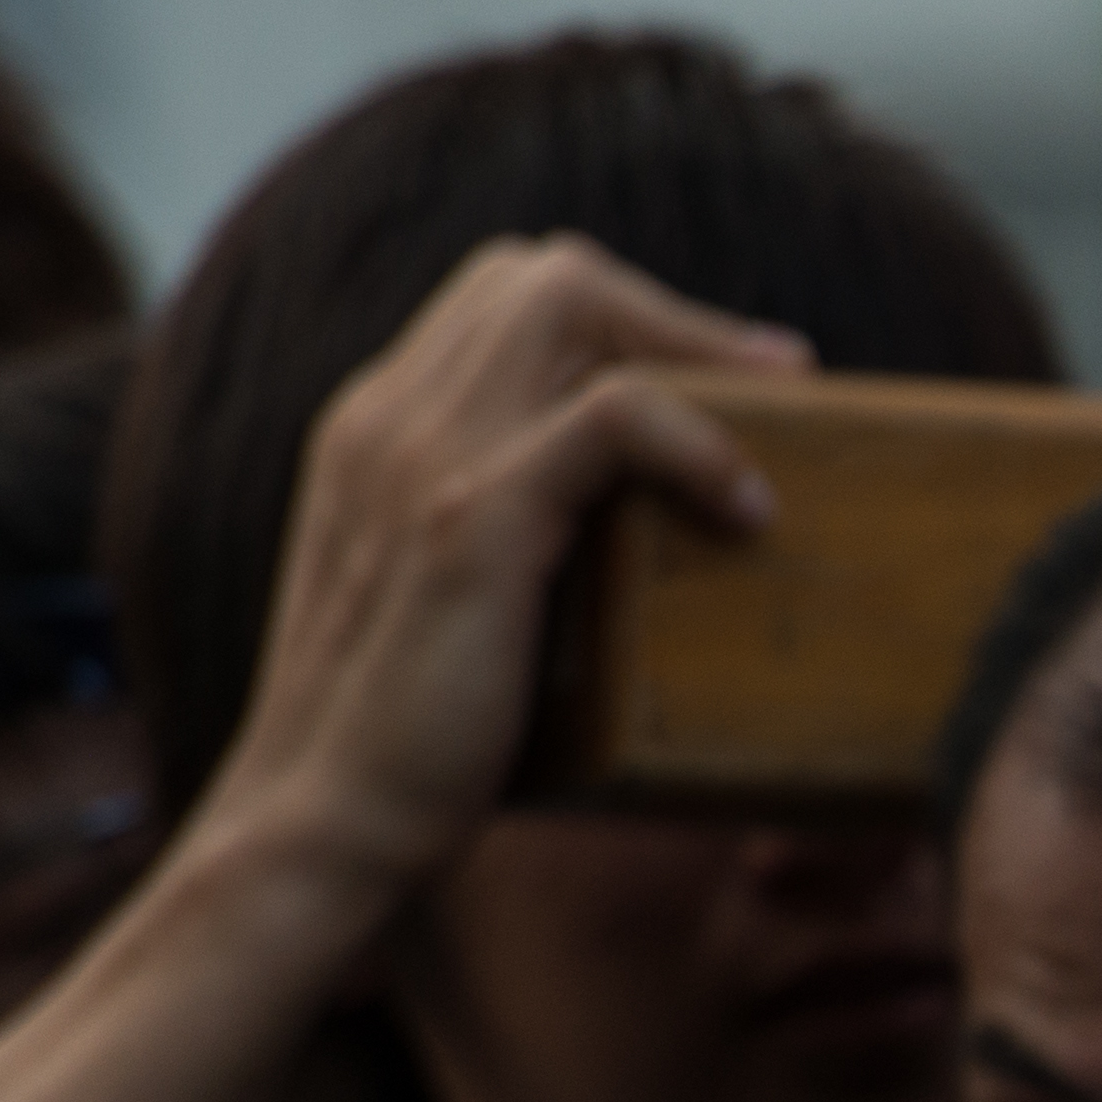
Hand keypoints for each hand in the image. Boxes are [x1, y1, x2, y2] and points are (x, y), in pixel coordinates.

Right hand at [207, 236, 799, 909]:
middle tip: (775, 385)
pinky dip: (699, 439)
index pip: (503, 299)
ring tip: (783, 419)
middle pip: (543, 274)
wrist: (318, 827)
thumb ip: (509, 541)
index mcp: (376, 429)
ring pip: (568, 303)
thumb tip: (640, 537)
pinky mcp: (470, 521)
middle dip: (672, 312)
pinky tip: (748, 507)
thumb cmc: (408, 745)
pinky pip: (611, 416)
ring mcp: (419, 457)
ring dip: (696, 348)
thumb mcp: (452, 609)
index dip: (624, 319)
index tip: (722, 384)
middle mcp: (386, 417)